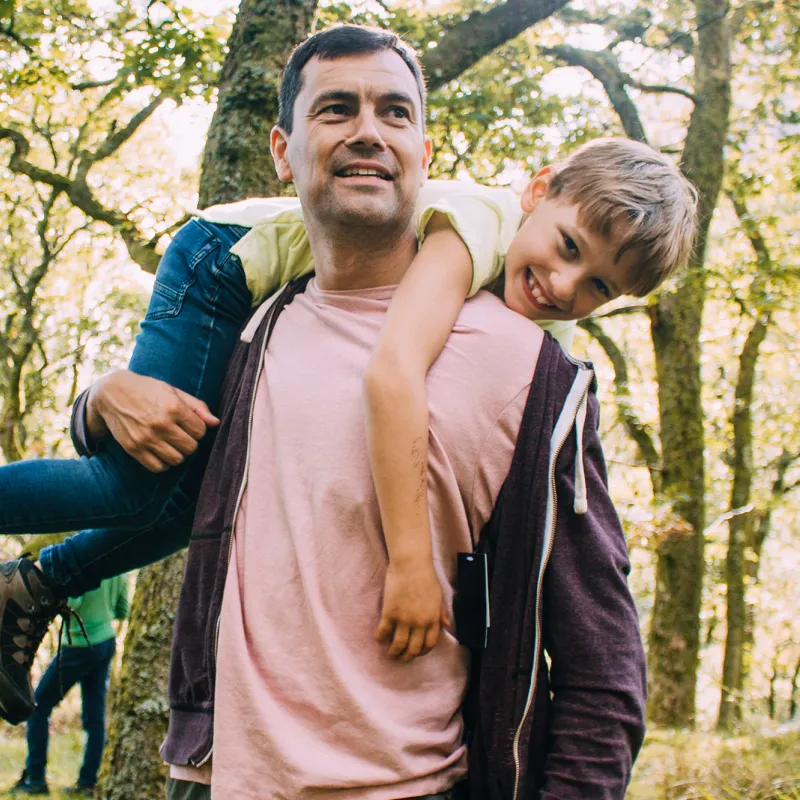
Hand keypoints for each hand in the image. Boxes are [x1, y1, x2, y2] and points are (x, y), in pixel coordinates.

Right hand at [86, 370, 218, 472]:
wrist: (112, 393)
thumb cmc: (148, 390)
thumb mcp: (174, 392)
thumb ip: (197, 407)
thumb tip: (216, 423)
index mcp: (173, 408)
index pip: (200, 431)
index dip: (197, 429)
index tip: (189, 424)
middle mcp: (161, 424)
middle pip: (191, 447)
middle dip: (189, 442)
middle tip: (181, 434)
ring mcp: (146, 438)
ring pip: (177, 459)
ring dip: (178, 453)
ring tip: (171, 443)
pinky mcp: (134, 448)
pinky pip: (158, 467)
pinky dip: (163, 463)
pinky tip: (161, 451)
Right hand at [375, 559, 449, 661]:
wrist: (412, 564)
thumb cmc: (426, 577)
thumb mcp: (439, 596)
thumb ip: (441, 613)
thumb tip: (447, 626)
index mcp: (432, 619)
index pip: (429, 644)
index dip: (422, 651)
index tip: (416, 653)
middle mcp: (419, 623)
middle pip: (413, 648)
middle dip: (407, 656)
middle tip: (401, 657)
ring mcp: (404, 619)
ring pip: (398, 644)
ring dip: (393, 653)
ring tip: (389, 654)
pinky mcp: (390, 613)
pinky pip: (383, 631)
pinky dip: (380, 638)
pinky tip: (378, 639)